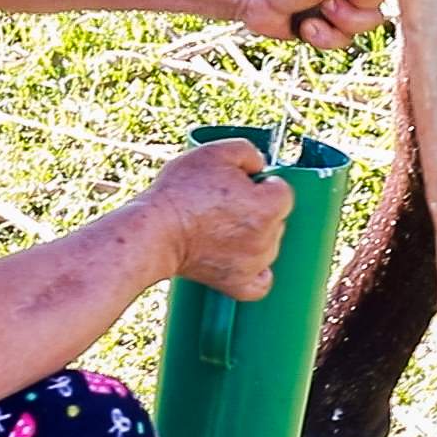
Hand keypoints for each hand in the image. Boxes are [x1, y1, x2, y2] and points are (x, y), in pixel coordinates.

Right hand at [137, 139, 292, 299]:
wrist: (155, 231)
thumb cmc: (181, 192)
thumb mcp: (214, 152)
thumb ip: (248, 152)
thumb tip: (259, 165)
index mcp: (268, 207)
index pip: (281, 191)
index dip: (259, 183)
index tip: (236, 184)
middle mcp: (268, 238)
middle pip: (275, 218)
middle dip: (256, 208)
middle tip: (222, 203)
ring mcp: (255, 264)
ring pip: (268, 245)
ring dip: (252, 236)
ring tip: (219, 226)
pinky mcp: (238, 284)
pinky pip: (261, 280)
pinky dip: (256, 270)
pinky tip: (240, 257)